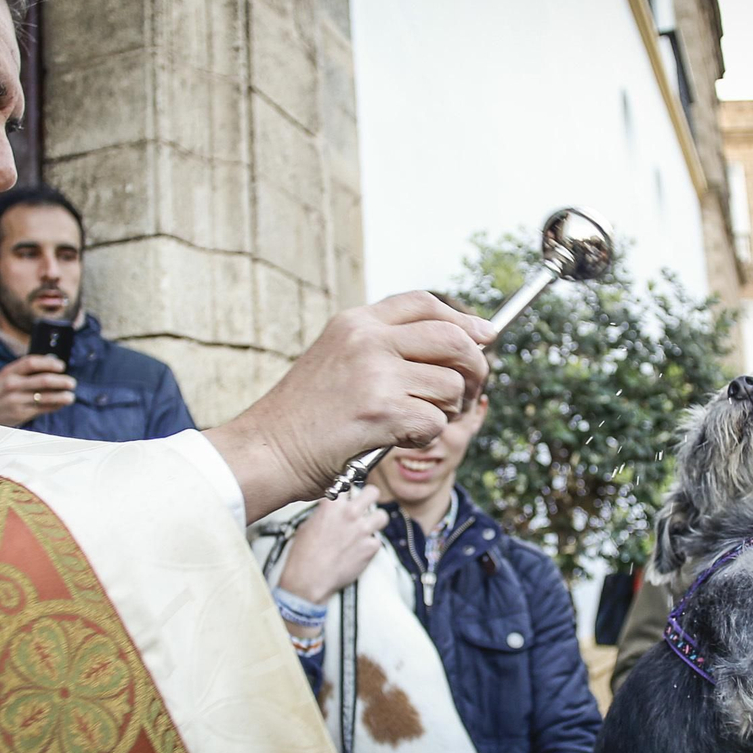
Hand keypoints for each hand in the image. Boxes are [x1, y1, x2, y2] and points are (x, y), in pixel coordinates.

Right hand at [0, 354, 76, 426]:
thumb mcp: (4, 376)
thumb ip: (24, 371)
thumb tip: (52, 365)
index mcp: (8, 371)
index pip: (32, 362)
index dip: (49, 363)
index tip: (61, 366)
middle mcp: (12, 385)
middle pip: (43, 380)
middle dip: (61, 381)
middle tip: (72, 382)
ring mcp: (16, 400)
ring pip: (45, 397)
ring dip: (62, 396)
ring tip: (71, 396)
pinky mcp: (20, 414)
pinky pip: (42, 409)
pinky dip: (55, 406)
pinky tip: (61, 404)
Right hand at [208, 292, 494, 520]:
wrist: (267, 450)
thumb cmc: (304, 416)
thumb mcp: (336, 359)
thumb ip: (382, 347)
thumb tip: (451, 346)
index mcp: (356, 322)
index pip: (424, 303)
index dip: (463, 320)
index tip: (485, 336)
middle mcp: (367, 339)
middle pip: (453, 339)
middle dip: (475, 366)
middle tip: (471, 391)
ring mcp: (376, 373)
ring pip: (451, 385)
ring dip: (446, 410)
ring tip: (416, 421)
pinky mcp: (382, 410)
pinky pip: (436, 421)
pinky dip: (424, 436)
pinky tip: (397, 439)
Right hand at [278, 487, 388, 603]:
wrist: (309, 579)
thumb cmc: (303, 555)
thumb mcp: (307, 525)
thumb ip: (324, 513)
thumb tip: (330, 511)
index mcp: (332, 504)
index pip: (348, 484)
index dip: (349, 490)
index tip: (350, 494)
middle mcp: (350, 513)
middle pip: (372, 492)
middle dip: (370, 498)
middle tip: (366, 505)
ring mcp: (362, 529)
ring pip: (382, 515)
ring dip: (376, 521)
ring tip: (368, 528)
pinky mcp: (370, 547)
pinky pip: (377, 541)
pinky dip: (370, 546)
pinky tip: (361, 550)